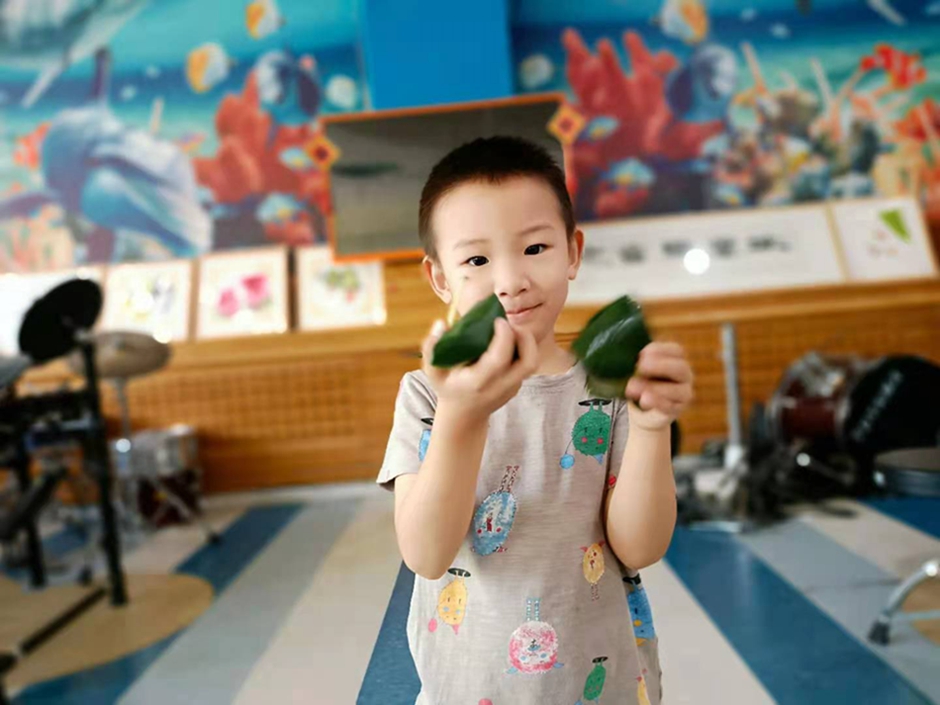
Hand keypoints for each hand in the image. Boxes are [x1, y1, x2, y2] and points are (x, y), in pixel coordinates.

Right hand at [422, 317, 538, 424]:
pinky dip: (521, 347)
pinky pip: (526, 362)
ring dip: (526, 340)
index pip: (499, 359)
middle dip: (523, 336)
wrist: (464, 415)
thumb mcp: (433, 371)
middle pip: (528, 361)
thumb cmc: (448, 387)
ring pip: (532, 361)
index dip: (504, 336)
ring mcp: (512, 387)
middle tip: (508, 323)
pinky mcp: (518, 384)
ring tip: (509, 329)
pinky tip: (505, 341)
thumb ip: (432, 347)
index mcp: (477, 382)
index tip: (497, 320)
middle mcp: (499, 386)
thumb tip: (442, 324)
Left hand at [625, 342, 693, 431]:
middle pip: (680, 368)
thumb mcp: (638, 367)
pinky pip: (671, 407)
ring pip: (678, 390)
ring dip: (654, 388)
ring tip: (632, 387)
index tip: (640, 355)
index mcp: (677, 359)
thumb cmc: (641, 379)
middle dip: (660, 366)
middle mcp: (685, 374)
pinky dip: (657, 403)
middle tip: (641, 366)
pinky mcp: (677, 409)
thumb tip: (624, 360)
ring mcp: (684, 393)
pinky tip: (644, 400)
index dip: (658, 351)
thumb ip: (637, 363)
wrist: (643, 406)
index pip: (675, 350)